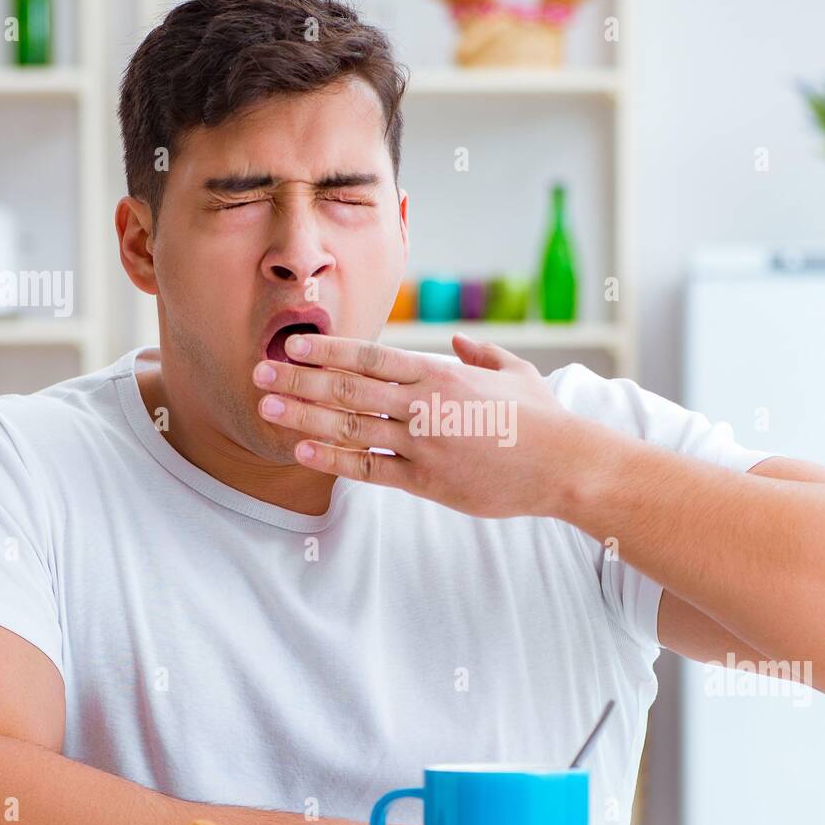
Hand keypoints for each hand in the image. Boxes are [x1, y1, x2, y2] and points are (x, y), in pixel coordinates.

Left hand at [251, 331, 589, 518]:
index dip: (326, 351)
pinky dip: (334, 461)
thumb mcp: (515, 372)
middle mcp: (424, 405)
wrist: (565, 465)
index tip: (292, 346)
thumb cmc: (543, 418)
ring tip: (267, 410)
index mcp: (440, 374)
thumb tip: (457, 343)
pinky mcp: (427, 481)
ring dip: (304, 418)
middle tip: (259, 373)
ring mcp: (423, 444)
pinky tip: (304, 452)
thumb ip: (480, 354)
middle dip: (298, 381)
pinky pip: (370, 469)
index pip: (370, 358)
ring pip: (350, 428)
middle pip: (347, 389)